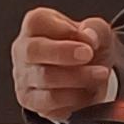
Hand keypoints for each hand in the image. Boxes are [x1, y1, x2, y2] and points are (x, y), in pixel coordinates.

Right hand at [10, 6, 123, 121]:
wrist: (88, 74)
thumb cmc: (86, 47)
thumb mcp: (98, 31)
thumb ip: (95, 29)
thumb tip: (89, 38)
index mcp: (35, 25)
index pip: (38, 22)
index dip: (64, 29)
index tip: (86, 38)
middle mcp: (24, 50)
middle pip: (33, 50)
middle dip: (63, 53)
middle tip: (88, 55)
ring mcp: (23, 77)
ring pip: (45, 78)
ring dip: (78, 77)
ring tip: (99, 73)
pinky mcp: (30, 100)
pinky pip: (50, 101)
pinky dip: (73, 98)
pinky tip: (87, 92)